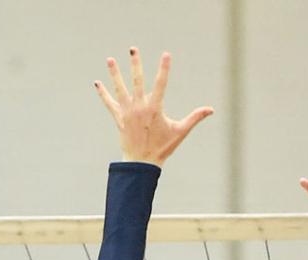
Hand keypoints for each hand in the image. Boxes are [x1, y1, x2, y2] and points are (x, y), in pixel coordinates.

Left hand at [95, 48, 211, 165]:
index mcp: (155, 108)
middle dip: (135, 64)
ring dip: (114, 74)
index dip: (164, 68)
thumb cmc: (163, 147)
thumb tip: (211, 110)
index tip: (166, 54)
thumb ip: (194, 118)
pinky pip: (109, 103)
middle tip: (133, 49)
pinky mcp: (119, 118)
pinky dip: (103, 94)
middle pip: (137, 81)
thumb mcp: (180, 132)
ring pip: (120, 89)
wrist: (142, 163)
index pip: (161, 84)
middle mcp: (140, 107)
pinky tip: (97, 83)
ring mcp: (127, 112)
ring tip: (110, 59)